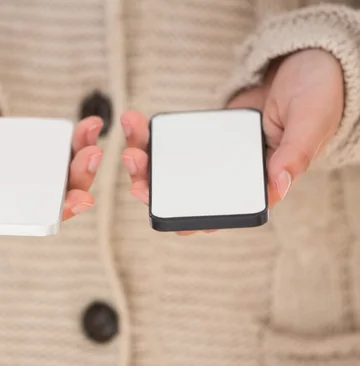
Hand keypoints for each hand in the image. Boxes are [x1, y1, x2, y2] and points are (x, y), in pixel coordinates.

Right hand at [0, 64, 103, 218]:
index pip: (15, 216)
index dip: (50, 214)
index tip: (77, 202)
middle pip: (44, 196)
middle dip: (75, 183)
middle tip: (92, 158)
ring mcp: (9, 165)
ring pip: (53, 174)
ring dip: (80, 162)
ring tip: (93, 138)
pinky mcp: (19, 144)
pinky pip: (50, 148)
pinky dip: (72, 140)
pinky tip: (90, 125)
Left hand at [119, 49, 343, 234]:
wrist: (304, 66)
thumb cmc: (316, 98)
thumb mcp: (310, 124)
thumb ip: (294, 154)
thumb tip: (277, 185)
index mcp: (257, 186)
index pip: (216, 213)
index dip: (184, 219)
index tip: (158, 208)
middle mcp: (229, 177)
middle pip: (181, 193)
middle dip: (150, 185)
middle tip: (133, 161)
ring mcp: (212, 157)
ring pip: (168, 169)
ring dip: (142, 159)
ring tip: (128, 137)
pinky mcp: (200, 136)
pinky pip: (170, 141)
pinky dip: (150, 134)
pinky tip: (134, 122)